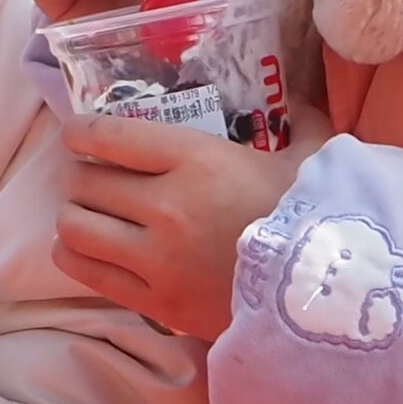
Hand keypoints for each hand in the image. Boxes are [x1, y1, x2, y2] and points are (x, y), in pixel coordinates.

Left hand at [51, 115, 300, 340]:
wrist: (329, 299)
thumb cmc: (320, 219)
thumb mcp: (315, 158)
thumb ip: (299, 123)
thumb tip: (298, 101)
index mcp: (197, 160)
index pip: (111, 136)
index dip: (81, 132)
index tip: (75, 134)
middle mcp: (166, 205)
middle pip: (86, 182)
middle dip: (79, 176)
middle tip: (86, 178)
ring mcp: (156, 257)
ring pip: (75, 227)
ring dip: (74, 215)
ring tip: (85, 214)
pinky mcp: (156, 302)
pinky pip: (88, 273)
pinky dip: (75, 256)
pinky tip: (83, 249)